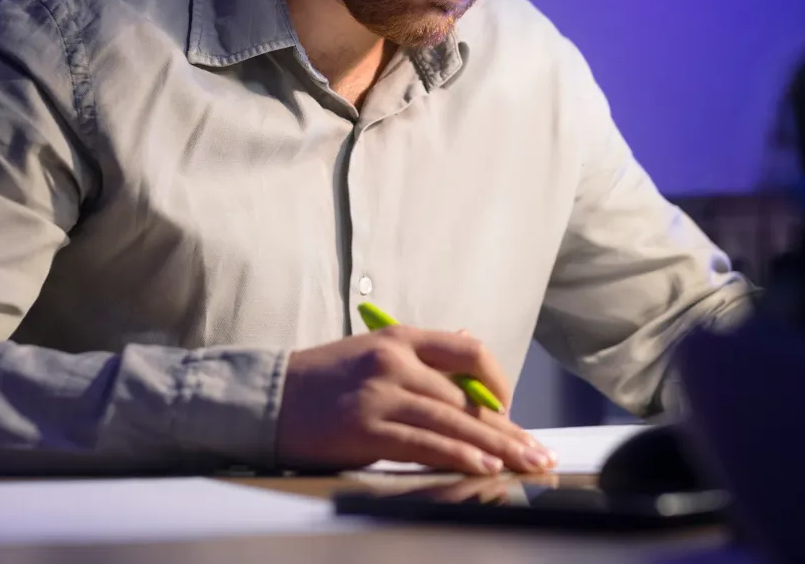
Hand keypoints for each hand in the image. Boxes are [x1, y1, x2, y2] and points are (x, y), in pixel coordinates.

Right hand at [274, 325, 556, 474]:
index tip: (509, 409)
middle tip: (538, 452)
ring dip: (496, 447)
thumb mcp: (372, 353)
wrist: (267, 399)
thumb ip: (419, 356)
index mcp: (399, 338)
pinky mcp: (366, 428)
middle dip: (508, 428)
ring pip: (453, 420)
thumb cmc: (322, 381)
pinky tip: (483, 466)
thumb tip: (468, 345)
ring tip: (524, 464)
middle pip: (467, 396)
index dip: (498, 381)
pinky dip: (459, 456)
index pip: (467, 350)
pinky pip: (425, 443)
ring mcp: (380, 394)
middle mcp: (394, 361)